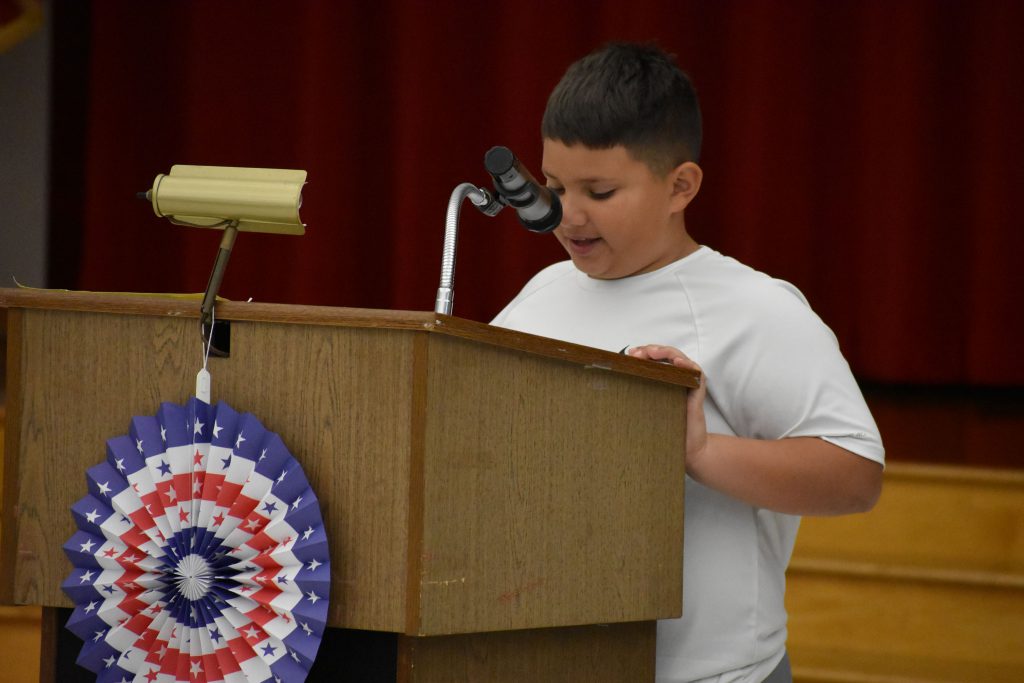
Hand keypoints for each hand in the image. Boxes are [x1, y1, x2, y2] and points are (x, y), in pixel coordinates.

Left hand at [628, 345, 708, 473]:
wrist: (688, 449)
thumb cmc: (666, 432)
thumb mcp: (645, 411)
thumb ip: (635, 398)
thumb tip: (610, 389)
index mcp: (664, 381)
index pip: (654, 359)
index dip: (643, 353)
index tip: (629, 354)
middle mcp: (676, 379)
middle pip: (665, 355)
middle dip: (650, 350)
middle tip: (637, 353)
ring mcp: (687, 383)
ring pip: (679, 358)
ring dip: (665, 352)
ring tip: (653, 353)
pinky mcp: (697, 390)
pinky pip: (696, 372)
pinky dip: (687, 364)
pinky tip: (677, 363)